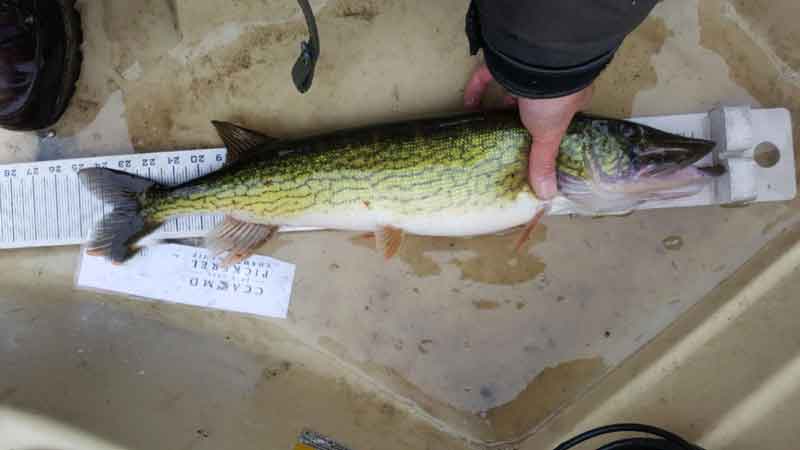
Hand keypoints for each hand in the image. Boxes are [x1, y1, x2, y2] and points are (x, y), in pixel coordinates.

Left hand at [464, 64, 591, 199]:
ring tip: (489, 124)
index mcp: (569, 97)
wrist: (538, 60)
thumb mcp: (549, 133)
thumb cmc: (553, 98)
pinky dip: (478, 90)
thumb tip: (548, 195)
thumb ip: (543, 161)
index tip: (536, 142)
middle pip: (534, 102)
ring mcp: (527, 69)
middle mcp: (550, 83)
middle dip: (521, 117)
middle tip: (508, 136)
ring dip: (500, 103)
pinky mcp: (506, 59)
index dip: (551, 128)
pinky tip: (469, 106)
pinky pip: (488, 75)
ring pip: (512, 87)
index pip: (561, 114)